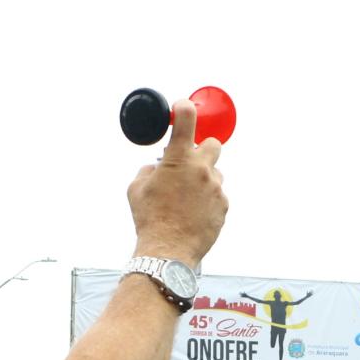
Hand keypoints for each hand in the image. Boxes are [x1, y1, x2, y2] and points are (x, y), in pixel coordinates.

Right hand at [128, 100, 227, 267]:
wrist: (168, 251)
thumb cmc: (149, 219)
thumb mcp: (136, 189)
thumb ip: (148, 170)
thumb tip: (156, 167)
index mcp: (177, 159)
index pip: (186, 119)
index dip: (184, 109)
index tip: (182, 108)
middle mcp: (201, 169)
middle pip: (213, 144)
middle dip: (202, 149)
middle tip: (190, 162)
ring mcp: (215, 187)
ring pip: (215, 174)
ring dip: (203, 180)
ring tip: (186, 200)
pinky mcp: (223, 206)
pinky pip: (217, 196)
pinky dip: (207, 201)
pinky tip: (193, 215)